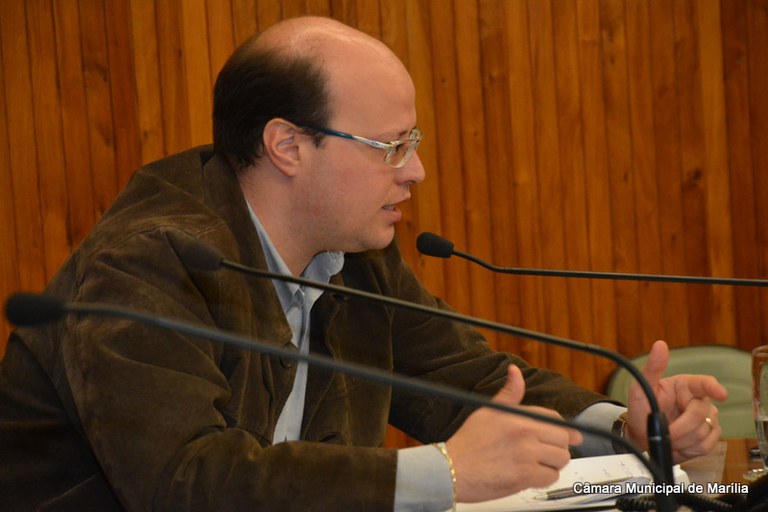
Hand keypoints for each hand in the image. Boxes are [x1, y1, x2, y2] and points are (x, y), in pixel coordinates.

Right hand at [446, 365, 582, 502]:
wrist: (452, 469)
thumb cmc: (467, 442)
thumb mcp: (487, 411)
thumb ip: (508, 394)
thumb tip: (515, 371)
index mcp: (518, 417)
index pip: (554, 418)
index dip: (564, 428)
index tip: (569, 435)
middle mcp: (525, 434)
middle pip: (563, 438)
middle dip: (560, 446)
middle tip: (550, 452)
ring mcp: (526, 456)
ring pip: (561, 459)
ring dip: (554, 463)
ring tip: (540, 464)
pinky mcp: (525, 476)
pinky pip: (551, 477)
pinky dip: (545, 478)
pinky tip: (532, 475)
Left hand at [625, 340, 728, 462]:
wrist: (641, 433)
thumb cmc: (642, 407)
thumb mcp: (641, 387)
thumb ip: (652, 367)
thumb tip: (659, 345)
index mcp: (685, 385)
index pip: (704, 383)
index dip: (713, 388)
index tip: (720, 394)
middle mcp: (699, 400)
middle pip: (700, 415)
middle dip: (680, 428)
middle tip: (666, 432)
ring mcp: (707, 419)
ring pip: (703, 433)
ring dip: (682, 440)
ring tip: (668, 436)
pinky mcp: (709, 436)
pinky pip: (705, 446)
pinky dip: (688, 449)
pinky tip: (677, 444)